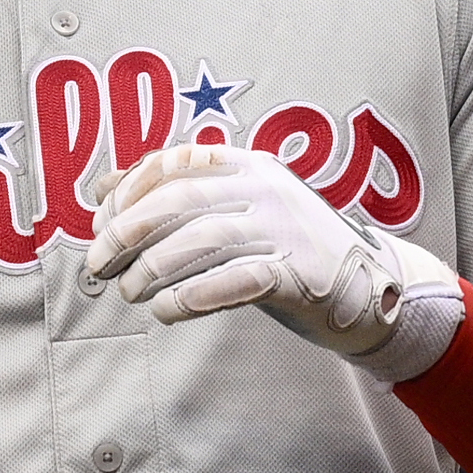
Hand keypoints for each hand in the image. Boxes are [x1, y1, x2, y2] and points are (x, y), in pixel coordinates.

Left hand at [88, 142, 465, 380]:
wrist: (374, 290)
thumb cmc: (289, 250)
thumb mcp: (242, 208)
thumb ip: (184, 196)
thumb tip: (103, 188)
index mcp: (248, 165)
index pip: (174, 163)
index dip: (126, 191)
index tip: (98, 222)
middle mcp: (266, 190)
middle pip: (179, 201)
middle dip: (126, 232)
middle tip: (98, 265)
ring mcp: (286, 231)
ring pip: (202, 240)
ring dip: (153, 269)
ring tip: (131, 292)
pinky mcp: (300, 275)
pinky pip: (235, 281)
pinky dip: (192, 296)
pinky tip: (168, 310)